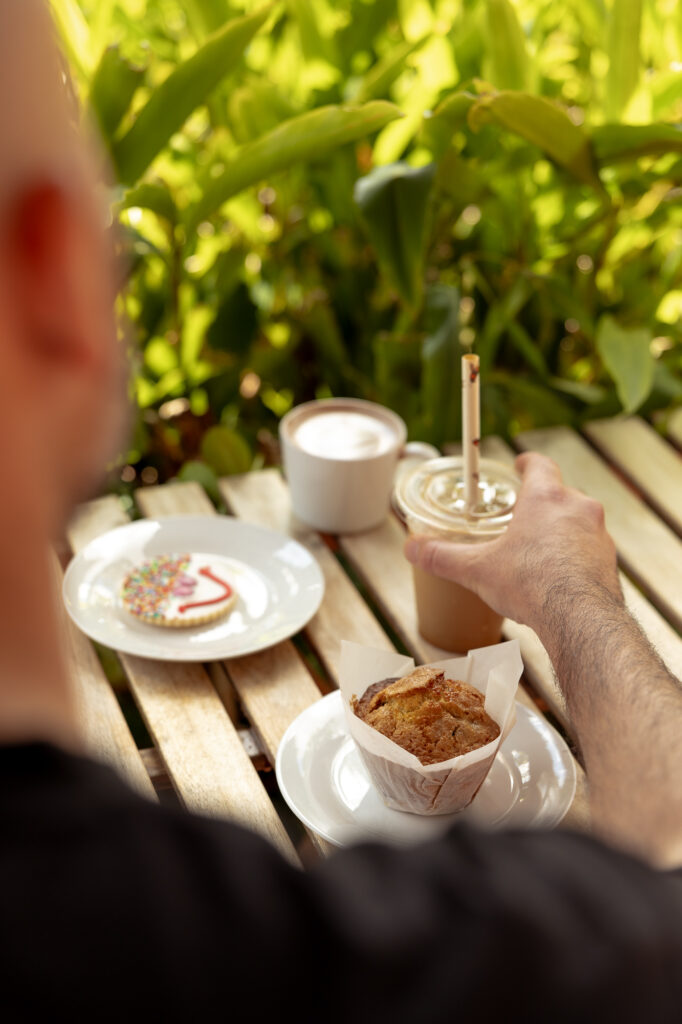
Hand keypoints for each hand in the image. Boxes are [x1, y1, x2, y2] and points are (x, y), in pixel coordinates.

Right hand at [404, 452, 621, 637]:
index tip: (521, 465)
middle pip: (559, 494)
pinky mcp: (610, 561)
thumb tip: (412, 549)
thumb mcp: (477, 569)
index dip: (528, 463)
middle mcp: (578, 508)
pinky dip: (575, 558)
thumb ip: (442, 557)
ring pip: (577, 523)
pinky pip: (590, 550)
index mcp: (545, 498)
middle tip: (523, 518)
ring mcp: (598, 534)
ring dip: (561, 532)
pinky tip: (560, 579)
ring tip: (540, 554)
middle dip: (541, 504)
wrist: (578, 618)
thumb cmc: (530, 584)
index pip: (540, 465)